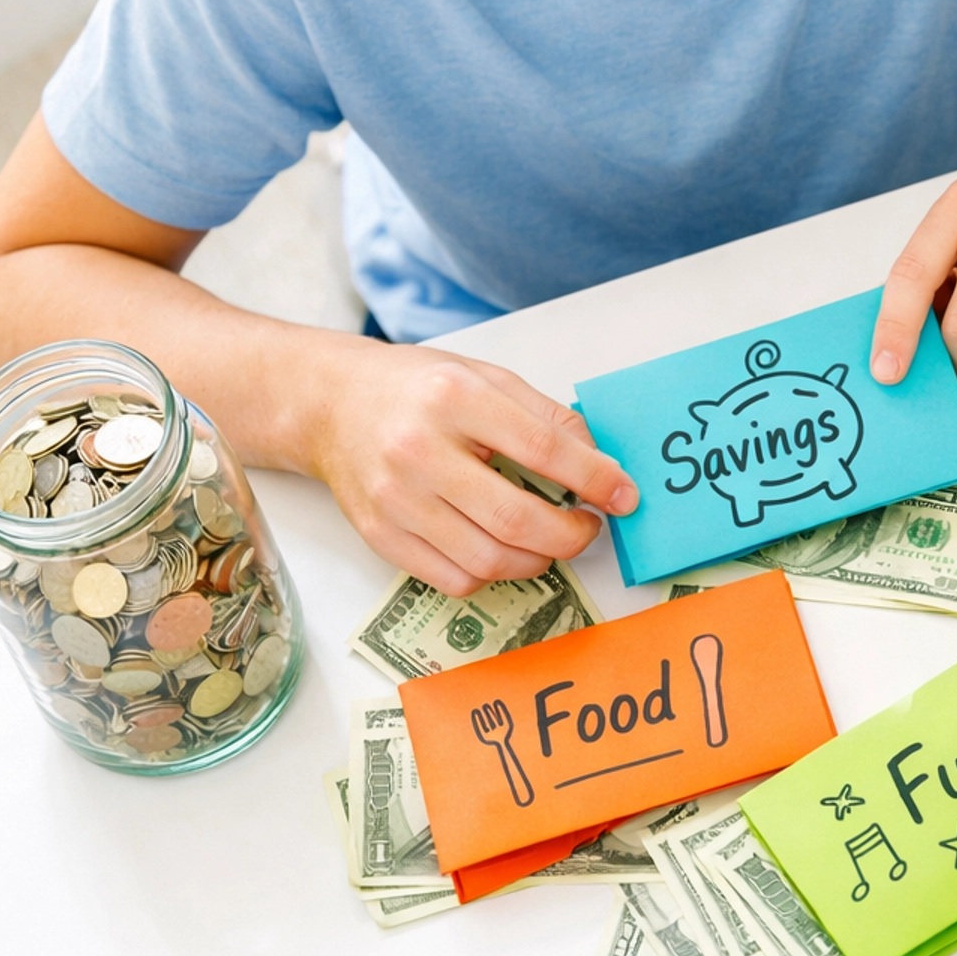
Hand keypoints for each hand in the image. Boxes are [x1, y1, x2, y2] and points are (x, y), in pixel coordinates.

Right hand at [310, 338, 637, 594]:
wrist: (332, 405)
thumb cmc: (414, 389)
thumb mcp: (484, 377)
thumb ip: (543, 415)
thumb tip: (598, 459)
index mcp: (454, 399)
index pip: (542, 447)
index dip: (594, 477)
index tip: (624, 495)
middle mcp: (419, 452)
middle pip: (515, 517)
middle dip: (571, 533)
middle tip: (589, 526)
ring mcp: (396, 500)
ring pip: (488, 558)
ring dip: (538, 559)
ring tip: (551, 539)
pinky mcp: (381, 536)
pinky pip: (455, 578)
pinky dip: (494, 573)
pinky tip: (505, 549)